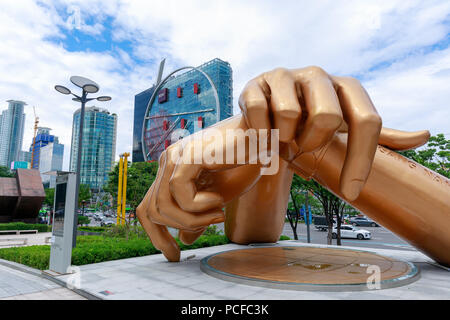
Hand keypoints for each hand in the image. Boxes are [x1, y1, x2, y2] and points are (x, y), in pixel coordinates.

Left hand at [136, 116, 261, 261]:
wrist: (262, 139)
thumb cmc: (243, 163)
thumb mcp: (219, 198)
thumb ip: (198, 216)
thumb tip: (183, 238)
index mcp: (171, 170)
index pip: (148, 208)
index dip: (156, 236)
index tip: (174, 255)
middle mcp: (167, 162)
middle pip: (150, 210)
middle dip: (175, 230)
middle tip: (211, 224)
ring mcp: (174, 157)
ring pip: (162, 206)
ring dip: (192, 219)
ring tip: (218, 214)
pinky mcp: (187, 156)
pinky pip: (180, 193)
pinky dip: (200, 206)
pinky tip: (219, 199)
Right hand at [239, 66, 429, 200]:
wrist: (270, 117)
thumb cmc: (313, 126)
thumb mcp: (348, 130)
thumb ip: (384, 135)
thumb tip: (424, 136)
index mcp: (346, 87)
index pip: (367, 121)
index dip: (361, 160)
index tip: (351, 191)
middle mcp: (318, 75)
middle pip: (328, 116)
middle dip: (314, 144)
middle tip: (304, 148)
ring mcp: (285, 76)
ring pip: (290, 113)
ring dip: (285, 139)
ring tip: (283, 138)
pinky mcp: (256, 83)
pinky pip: (259, 111)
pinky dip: (262, 133)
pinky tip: (264, 134)